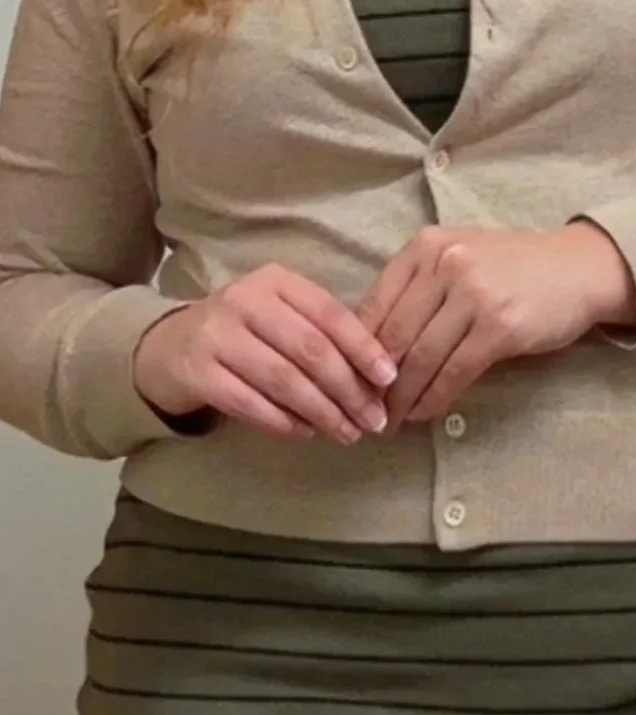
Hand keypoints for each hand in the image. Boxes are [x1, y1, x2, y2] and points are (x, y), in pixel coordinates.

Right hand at [133, 263, 397, 444]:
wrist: (168, 347)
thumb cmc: (244, 333)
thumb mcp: (281, 317)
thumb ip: (322, 335)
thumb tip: (376, 378)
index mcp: (276, 281)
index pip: (329, 314)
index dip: (363, 348)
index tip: (389, 380)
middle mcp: (245, 300)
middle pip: (310, 349)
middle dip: (348, 389)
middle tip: (372, 421)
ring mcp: (216, 334)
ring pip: (283, 378)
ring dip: (321, 411)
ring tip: (346, 433)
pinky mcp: (196, 371)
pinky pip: (249, 402)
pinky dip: (282, 421)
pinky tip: (305, 433)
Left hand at [356, 222, 635, 427]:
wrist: (578, 268)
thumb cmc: (512, 266)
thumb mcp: (458, 257)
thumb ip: (417, 288)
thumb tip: (370, 345)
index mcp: (425, 246)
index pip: (373, 304)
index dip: (355, 351)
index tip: (348, 381)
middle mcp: (445, 264)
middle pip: (392, 335)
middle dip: (374, 381)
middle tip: (363, 410)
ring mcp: (473, 294)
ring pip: (420, 357)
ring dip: (401, 398)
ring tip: (390, 420)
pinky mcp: (499, 327)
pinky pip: (453, 372)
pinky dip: (434, 398)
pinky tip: (424, 413)